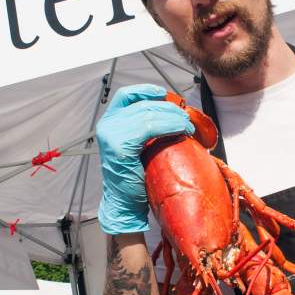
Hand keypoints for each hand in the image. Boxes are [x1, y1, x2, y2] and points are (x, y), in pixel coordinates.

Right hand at [97, 84, 192, 233]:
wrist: (125, 203)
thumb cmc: (136, 175)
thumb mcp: (139, 144)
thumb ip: (146, 126)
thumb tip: (173, 111)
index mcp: (110, 121)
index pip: (126, 95)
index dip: (146, 90)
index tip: (164, 94)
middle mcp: (107, 125)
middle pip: (144, 105)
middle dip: (170, 109)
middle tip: (187, 118)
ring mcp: (111, 134)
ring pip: (149, 114)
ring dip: (173, 118)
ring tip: (187, 126)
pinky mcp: (120, 145)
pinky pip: (149, 127)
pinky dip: (169, 126)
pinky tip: (180, 131)